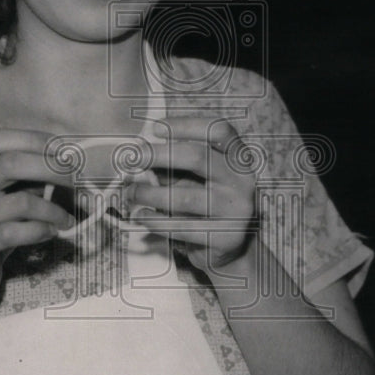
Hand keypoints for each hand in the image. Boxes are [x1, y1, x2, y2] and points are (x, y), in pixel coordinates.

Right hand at [0, 128, 74, 299]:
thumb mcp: (6, 195)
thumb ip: (27, 178)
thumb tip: (67, 164)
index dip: (33, 139)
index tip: (64, 149)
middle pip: (10, 163)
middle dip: (50, 167)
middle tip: (77, 178)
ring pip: (20, 202)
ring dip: (52, 209)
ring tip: (66, 218)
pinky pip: (16, 232)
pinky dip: (41, 231)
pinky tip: (52, 232)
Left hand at [128, 117, 256, 274]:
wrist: (230, 249)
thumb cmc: (207, 205)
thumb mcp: (196, 179)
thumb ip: (174, 164)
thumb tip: (140, 153)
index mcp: (238, 158)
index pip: (218, 130)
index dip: (186, 125)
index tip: (156, 129)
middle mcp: (242, 181)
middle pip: (198, 157)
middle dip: (159, 155)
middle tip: (134, 158)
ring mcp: (237, 210)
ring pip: (185, 196)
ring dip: (149, 193)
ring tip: (131, 193)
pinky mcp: (226, 238)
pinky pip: (182, 228)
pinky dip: (155, 221)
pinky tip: (142, 216)